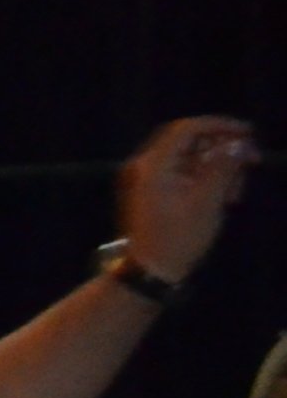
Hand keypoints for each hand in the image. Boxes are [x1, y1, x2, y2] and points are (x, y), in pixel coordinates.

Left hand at [117, 116, 256, 283]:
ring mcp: (149, 180)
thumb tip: (240, 144)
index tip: (249, 132)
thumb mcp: (208, 202)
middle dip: (223, 150)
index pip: (187, 129)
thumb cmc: (179, 237)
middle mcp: (147, 166)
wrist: (151, 271)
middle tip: (251, 162)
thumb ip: (224, 168)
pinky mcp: (155, 192)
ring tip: (237, 191)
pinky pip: (185, 175)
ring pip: (191, 160)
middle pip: (190, 143)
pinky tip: (226, 197)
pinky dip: (207, 180)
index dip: (220, 126)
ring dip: (219, 168)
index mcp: (154, 164)